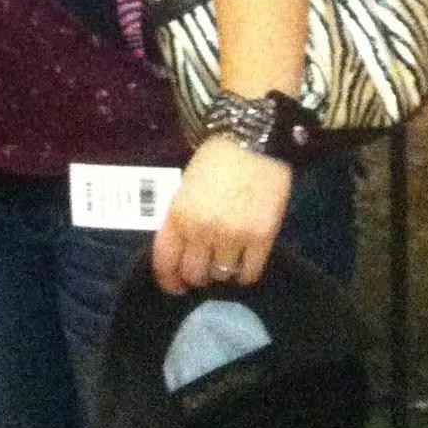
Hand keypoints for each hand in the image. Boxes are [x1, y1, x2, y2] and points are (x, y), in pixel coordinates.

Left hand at [151, 135, 291, 294]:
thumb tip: (183, 249)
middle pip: (195, 274)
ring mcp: (233, 236)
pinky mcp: (261, 238)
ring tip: (226, 258)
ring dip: (222, 271)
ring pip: (222, 276)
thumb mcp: (186, 186)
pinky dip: (245, 273)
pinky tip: (245, 261)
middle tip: (205, 266)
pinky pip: (249, 273)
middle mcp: (202, 231)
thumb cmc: (216, 158)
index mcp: (179, 215)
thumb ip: (181, 218)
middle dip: (197, 274)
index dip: (169, 279)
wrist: (254, 141)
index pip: (166, 261)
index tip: (176, 286)